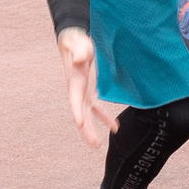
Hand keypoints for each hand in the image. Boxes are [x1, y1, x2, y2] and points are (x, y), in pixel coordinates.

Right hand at [58, 28, 121, 147]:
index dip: (77, 112)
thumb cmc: (78, 44)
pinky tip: (114, 127)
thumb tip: (79, 60)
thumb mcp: (80, 46)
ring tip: (97, 144)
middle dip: (86, 129)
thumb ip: (80, 53)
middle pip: (81, 114)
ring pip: (88, 115)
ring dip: (92, 129)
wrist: (77, 43)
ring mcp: (84, 93)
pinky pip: (97, 108)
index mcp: (74, 83)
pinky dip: (105, 118)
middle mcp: (78, 91)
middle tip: (94, 144)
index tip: (80, 125)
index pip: (75, 101)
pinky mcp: (91, 91)